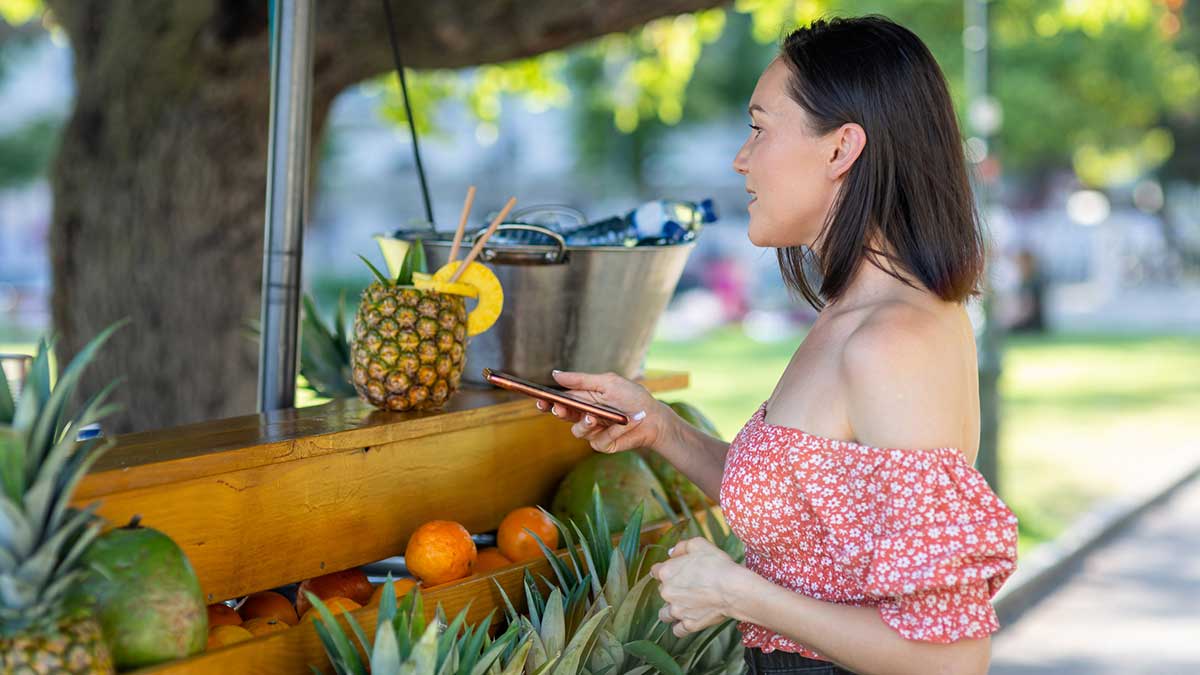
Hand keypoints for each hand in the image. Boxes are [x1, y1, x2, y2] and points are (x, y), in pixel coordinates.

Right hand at [534, 370, 668, 454]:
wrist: (653, 418)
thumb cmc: (632, 397)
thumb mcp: (607, 383)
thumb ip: (581, 381)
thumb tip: (555, 374)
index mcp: (584, 398)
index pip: (561, 400)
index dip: (548, 401)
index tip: (540, 399)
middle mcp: (585, 415)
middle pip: (563, 416)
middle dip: (559, 412)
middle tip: (559, 408)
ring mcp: (593, 431)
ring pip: (577, 431)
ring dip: (584, 424)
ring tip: (594, 417)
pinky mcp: (603, 444)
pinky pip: (597, 441)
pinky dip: (609, 433)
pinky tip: (621, 426)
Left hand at [649, 537, 739, 637]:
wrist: (732, 589)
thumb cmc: (717, 565)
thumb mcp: (699, 545)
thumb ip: (682, 547)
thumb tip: (671, 552)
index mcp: (667, 572)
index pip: (656, 571)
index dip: (666, 569)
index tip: (675, 571)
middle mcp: (667, 593)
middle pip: (663, 591)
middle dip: (672, 589)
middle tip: (689, 586)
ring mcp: (677, 611)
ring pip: (665, 614)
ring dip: (671, 610)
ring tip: (683, 607)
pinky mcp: (689, 624)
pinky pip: (678, 630)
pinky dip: (681, 627)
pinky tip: (688, 620)